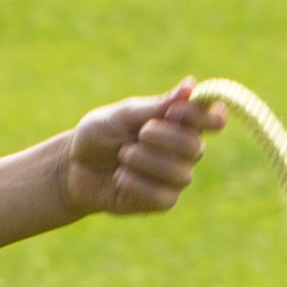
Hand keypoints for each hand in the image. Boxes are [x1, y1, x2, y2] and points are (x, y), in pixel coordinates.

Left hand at [63, 85, 226, 217]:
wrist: (72, 166)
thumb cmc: (100, 134)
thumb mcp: (123, 115)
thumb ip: (157, 106)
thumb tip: (191, 86)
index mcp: (179, 123)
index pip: (213, 119)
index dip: (203, 117)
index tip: (175, 112)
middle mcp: (184, 150)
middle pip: (196, 147)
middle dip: (163, 139)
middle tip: (138, 134)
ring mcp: (175, 177)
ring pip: (180, 173)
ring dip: (145, 162)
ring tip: (122, 155)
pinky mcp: (161, 201)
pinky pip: (163, 196)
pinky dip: (137, 184)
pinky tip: (119, 177)